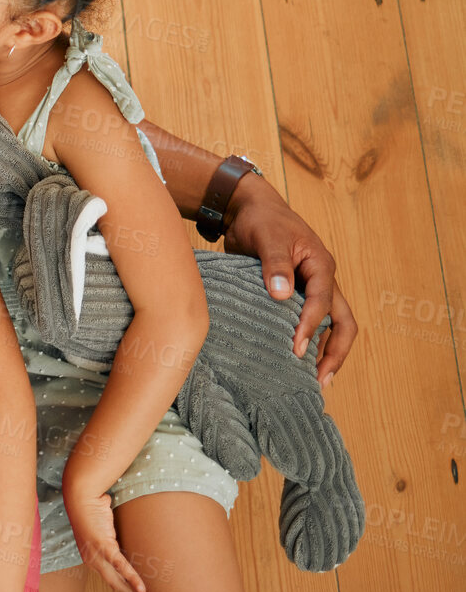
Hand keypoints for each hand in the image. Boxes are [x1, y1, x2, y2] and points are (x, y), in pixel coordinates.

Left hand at [62, 483, 143, 591]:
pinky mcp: (105, 548)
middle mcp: (90, 558)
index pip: (106, 575)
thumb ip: (108, 528)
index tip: (132, 588)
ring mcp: (96, 554)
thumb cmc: (90, 508)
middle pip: (111, 580)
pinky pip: (121, 567)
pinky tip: (142, 589)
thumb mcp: (100, 524)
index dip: (119, 582)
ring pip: (116, 578)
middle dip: (126, 589)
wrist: (82, 498)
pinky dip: (133, 579)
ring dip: (131, 588)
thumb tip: (115, 517)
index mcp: (88, 555)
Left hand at [222, 173, 356, 386]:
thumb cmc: (261, 220)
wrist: (248, 210)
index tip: (296, 349)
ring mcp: (312, 289)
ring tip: (315, 381)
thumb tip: (282, 296)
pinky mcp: (296, 294)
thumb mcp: (267, 238)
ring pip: (332, 325)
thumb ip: (274, 265)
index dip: (311, 327)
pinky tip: (297, 362)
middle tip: (320, 380)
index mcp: (321, 265)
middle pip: (343, 321)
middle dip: (336, 352)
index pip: (323, 302)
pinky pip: (311, 322)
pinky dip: (310, 341)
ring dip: (326, 351)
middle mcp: (323, 280)